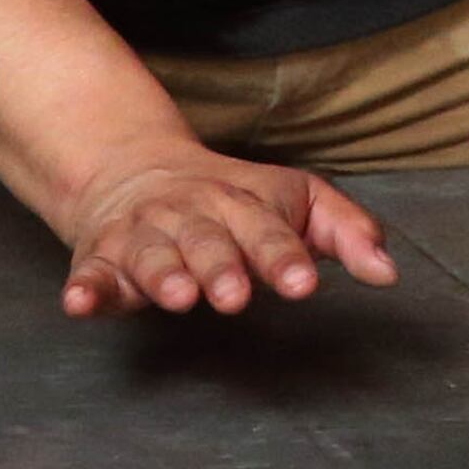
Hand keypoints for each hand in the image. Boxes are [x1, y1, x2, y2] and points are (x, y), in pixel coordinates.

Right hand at [54, 142, 398, 317]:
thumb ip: (344, 232)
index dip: (285, 257)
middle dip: (220, 267)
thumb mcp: (293, 201)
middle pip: (207, 241)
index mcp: (241, 204)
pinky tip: (79, 304)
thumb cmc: (232, 199)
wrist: (133, 164)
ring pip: (151, 254)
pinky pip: (92, 273)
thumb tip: (390, 272)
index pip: (268, 230)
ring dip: (161, 274)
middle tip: (234, 296)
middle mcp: (191, 216)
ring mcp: (144, 235)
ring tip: (174, 296)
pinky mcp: (102, 258)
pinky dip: (85, 289)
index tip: (304, 284)